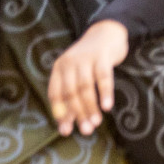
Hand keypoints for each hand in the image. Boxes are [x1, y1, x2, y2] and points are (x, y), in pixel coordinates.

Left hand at [49, 19, 128, 135]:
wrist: (106, 32)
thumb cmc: (91, 59)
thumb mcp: (77, 73)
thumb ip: (74, 94)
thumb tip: (71, 122)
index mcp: (59, 69)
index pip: (55, 94)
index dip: (60, 113)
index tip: (66, 130)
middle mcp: (68, 63)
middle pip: (71, 93)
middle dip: (78, 114)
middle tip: (86, 130)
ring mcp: (85, 60)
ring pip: (85, 87)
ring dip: (90, 107)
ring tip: (96, 123)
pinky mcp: (102, 58)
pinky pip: (103, 78)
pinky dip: (105, 93)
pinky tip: (107, 107)